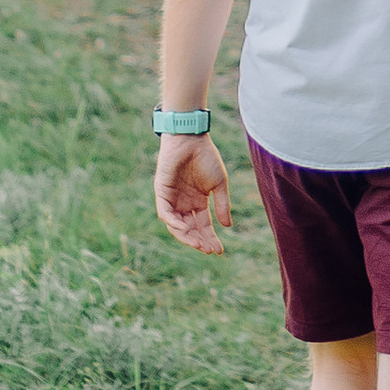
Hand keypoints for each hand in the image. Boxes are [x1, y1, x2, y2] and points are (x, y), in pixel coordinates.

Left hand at [155, 130, 231, 254]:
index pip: (203, 226)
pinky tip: (184, 228)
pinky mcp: (162, 193)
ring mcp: (172, 199)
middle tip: (208, 250)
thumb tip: (227, 226)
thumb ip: (222, 205)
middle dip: (199, 241)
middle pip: (190, 229)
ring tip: (198, 243)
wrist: (191, 139)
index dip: (210, 238)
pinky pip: (165, 213)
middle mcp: (184, 203)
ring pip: (176, 225)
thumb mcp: (219, 184)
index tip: (219, 251)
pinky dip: (173, 223)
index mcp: (198, 202)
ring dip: (186, 236)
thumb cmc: (206, 157)